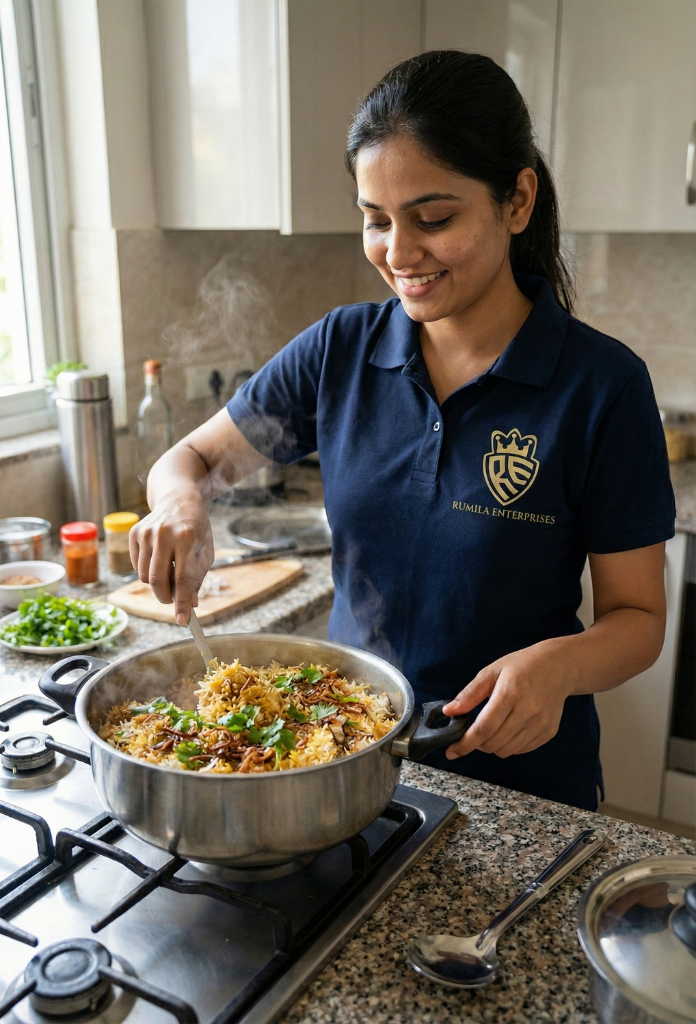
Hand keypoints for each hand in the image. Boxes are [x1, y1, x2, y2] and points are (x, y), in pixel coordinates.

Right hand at [129, 490, 213, 624]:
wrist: (178, 499)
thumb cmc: (196, 527)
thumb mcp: (205, 550)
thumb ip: (198, 578)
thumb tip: (192, 605)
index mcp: (186, 537)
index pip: (182, 578)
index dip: (183, 602)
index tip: (183, 620)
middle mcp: (163, 533)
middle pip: (157, 580)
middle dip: (166, 597)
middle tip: (173, 599)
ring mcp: (146, 532)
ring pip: (143, 576)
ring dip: (156, 583)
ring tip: (169, 572)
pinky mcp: (133, 533)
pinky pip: (135, 566)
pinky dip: (146, 570)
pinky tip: (159, 558)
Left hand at [442, 640, 577, 758]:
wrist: (558, 667)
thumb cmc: (522, 666)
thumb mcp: (491, 671)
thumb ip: (469, 694)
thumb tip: (449, 712)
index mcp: (510, 694)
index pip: (483, 728)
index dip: (465, 743)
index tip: (452, 751)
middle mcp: (528, 711)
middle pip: (494, 743)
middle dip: (477, 744)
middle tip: (473, 732)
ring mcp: (540, 724)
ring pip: (507, 750)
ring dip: (493, 745)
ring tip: (492, 728)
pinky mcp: (549, 731)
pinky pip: (522, 750)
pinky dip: (509, 745)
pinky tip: (508, 729)